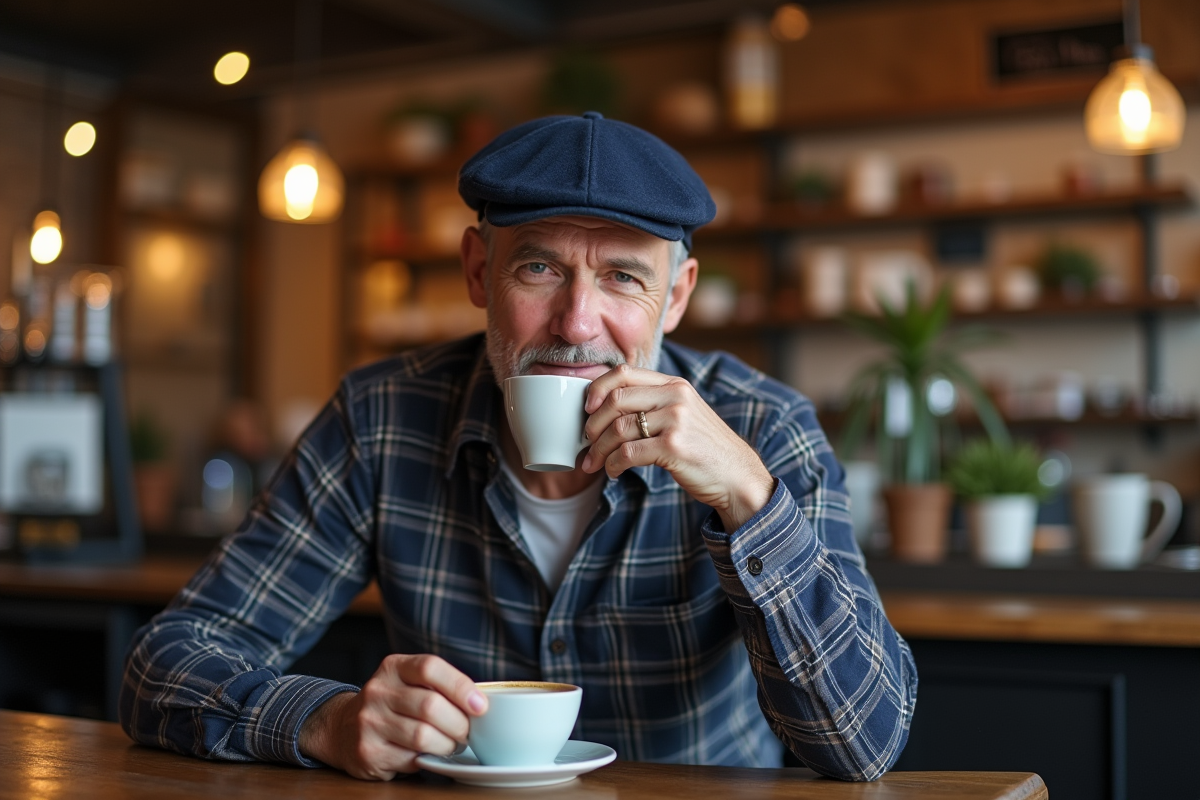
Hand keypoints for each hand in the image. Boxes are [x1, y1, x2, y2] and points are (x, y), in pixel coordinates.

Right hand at [298, 654, 487, 779]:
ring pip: (423, 736)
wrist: (341, 728)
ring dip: (447, 745)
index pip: (430, 668)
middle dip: (459, 724)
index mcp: (393, 667)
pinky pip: (410, 759)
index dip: (460, 686)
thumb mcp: (407, 682)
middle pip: (431, 706)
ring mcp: (369, 722)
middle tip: (468, 733)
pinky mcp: (368, 752)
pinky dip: (427, 760)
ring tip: (452, 746)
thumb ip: (438, 685)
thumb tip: (481, 704)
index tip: (481, 706)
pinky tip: (428, 755)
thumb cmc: (391, 704)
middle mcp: (377, 691)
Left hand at [580, 364, 774, 530]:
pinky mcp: (673, 446)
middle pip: (615, 400)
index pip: (624, 373)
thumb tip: (606, 409)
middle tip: (586, 442)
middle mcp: (675, 396)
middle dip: (592, 424)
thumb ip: (654, 403)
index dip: (597, 388)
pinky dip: (613, 464)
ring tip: (593, 463)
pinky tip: (613, 472)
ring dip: (599, 449)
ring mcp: (676, 420)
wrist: (737, 475)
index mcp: (674, 384)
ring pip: (618, 428)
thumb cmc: (704, 448)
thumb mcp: (684, 413)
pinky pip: (628, 452)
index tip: (587, 409)